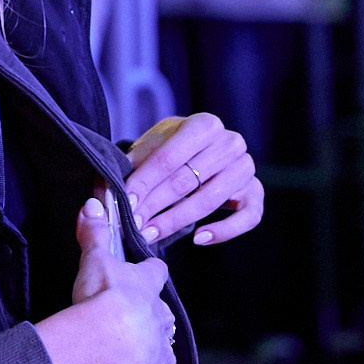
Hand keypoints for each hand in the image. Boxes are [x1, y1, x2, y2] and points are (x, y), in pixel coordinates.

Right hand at [72, 191, 175, 363]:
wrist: (110, 336)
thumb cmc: (103, 296)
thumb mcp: (95, 259)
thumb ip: (94, 233)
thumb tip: (94, 200)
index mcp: (146, 290)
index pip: (156, 275)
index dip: (151, 274)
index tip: (147, 274)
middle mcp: (159, 323)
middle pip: (165, 321)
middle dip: (153, 325)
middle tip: (131, 330)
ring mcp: (157, 355)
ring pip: (166, 361)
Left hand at [126, 112, 263, 246]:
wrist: (196, 151)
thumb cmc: (170, 148)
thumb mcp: (150, 146)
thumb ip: (133, 165)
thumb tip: (107, 192)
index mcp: (205, 124)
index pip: (169, 157)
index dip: (145, 181)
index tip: (126, 201)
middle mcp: (231, 143)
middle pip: (187, 180)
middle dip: (155, 204)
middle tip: (134, 223)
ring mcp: (246, 168)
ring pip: (210, 200)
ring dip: (177, 220)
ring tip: (151, 233)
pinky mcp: (256, 192)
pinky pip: (248, 217)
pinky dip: (223, 231)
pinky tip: (197, 238)